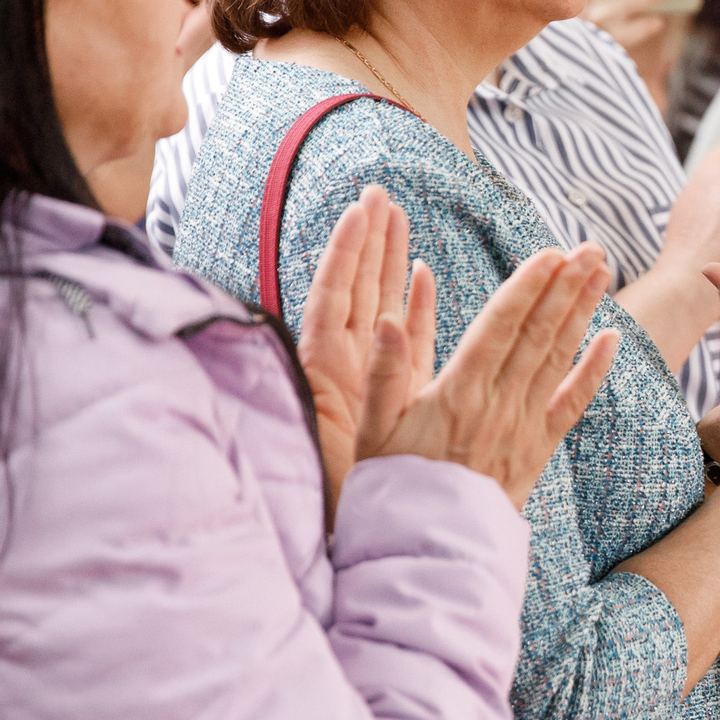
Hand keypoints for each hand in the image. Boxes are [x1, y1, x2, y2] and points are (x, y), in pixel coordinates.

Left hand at [297, 187, 411, 493]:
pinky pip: (403, 339)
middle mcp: (342, 364)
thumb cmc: (313, 486)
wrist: (333, 525)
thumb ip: (301, 389)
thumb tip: (310, 352)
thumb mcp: (299, 432)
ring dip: (387, 261)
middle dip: (368, 240)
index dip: (347, 251)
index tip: (361, 210)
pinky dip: (411, 306)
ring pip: (379, 306)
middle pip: (356, 288)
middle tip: (381, 195)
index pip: (335, 293)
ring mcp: (365, 376)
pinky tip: (421, 276)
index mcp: (323, 366)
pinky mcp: (387, 394)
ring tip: (398, 217)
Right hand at [372, 245, 623, 508]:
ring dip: (583, 312)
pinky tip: (612, 339)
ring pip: (559, 359)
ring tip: (603, 272)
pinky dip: (595, 370)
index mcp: (457, 392)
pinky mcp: (538, 449)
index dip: (528, 288)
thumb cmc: (391, 484)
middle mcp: (498, 404)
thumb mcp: (371, 428)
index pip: (500, 327)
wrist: (425, 548)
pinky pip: (573, 404)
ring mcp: (523, 427)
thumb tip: (385, 320)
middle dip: (566, 287)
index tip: (550, 254)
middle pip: (538, 335)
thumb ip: (382, 372)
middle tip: (590, 247)